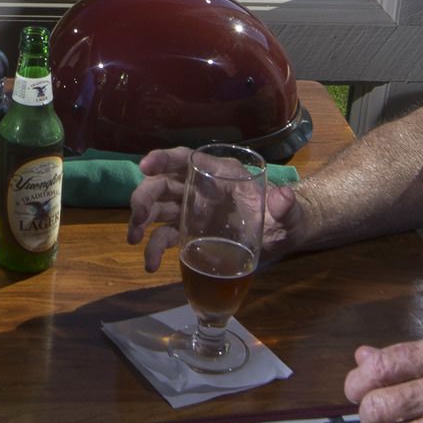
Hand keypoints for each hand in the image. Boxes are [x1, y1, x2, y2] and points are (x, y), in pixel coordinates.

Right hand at [128, 146, 300, 273]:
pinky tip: (149, 264)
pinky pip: (166, 236)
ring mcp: (193, 211)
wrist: (283, 236)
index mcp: (221, 174)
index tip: (146, 166)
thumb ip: (286, 206)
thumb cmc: (284, 216)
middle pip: (164, 183)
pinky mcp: (191, 234)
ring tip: (134, 238)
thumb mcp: (288, 212)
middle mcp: (201, 188)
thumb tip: (283, 197)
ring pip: (158, 208)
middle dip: (146, 195)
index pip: (187, 159)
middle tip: (139, 215)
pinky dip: (154, 248)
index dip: (164, 159)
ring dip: (141, 220)